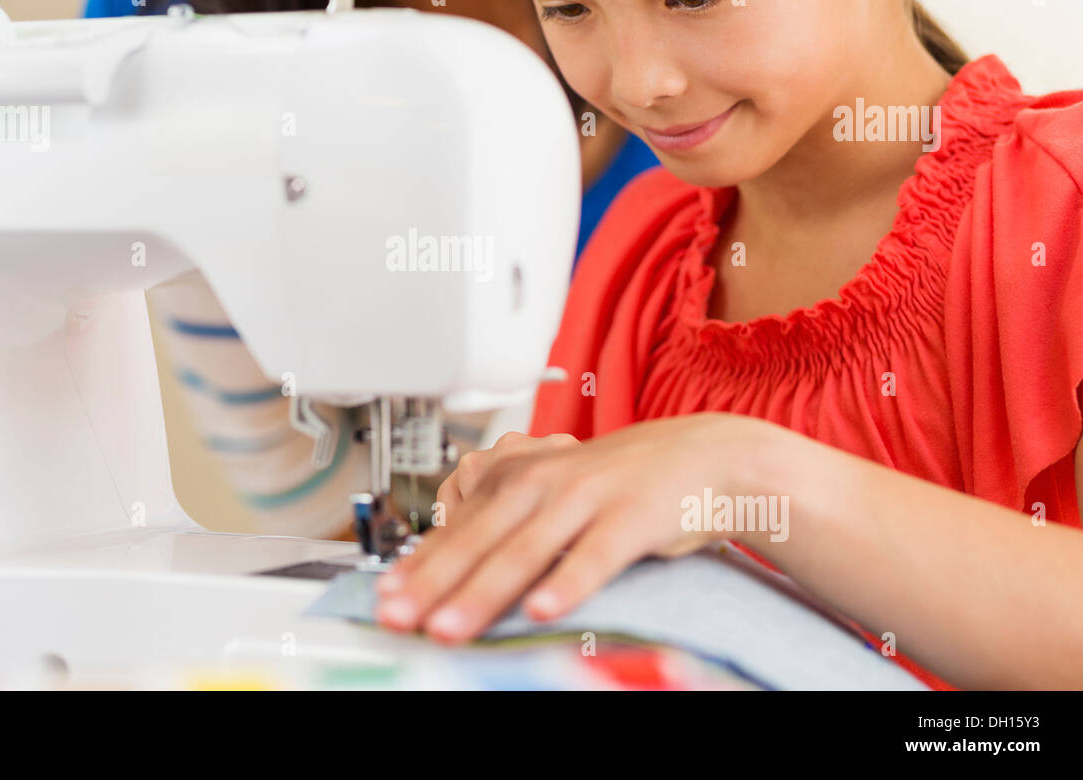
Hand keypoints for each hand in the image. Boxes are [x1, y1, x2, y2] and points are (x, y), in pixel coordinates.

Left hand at [375, 413, 779, 642]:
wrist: (696, 455)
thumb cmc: (614, 486)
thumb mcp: (551, 495)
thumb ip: (504, 529)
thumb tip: (447, 577)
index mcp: (518, 478)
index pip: (456, 528)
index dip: (419, 565)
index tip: (386, 597)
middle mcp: (544, 483)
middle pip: (480, 539)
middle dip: (435, 583)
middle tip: (400, 617)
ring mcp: (587, 497)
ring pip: (527, 549)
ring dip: (483, 592)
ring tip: (451, 627)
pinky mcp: (632, 517)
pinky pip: (595, 555)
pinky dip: (567, 582)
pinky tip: (543, 610)